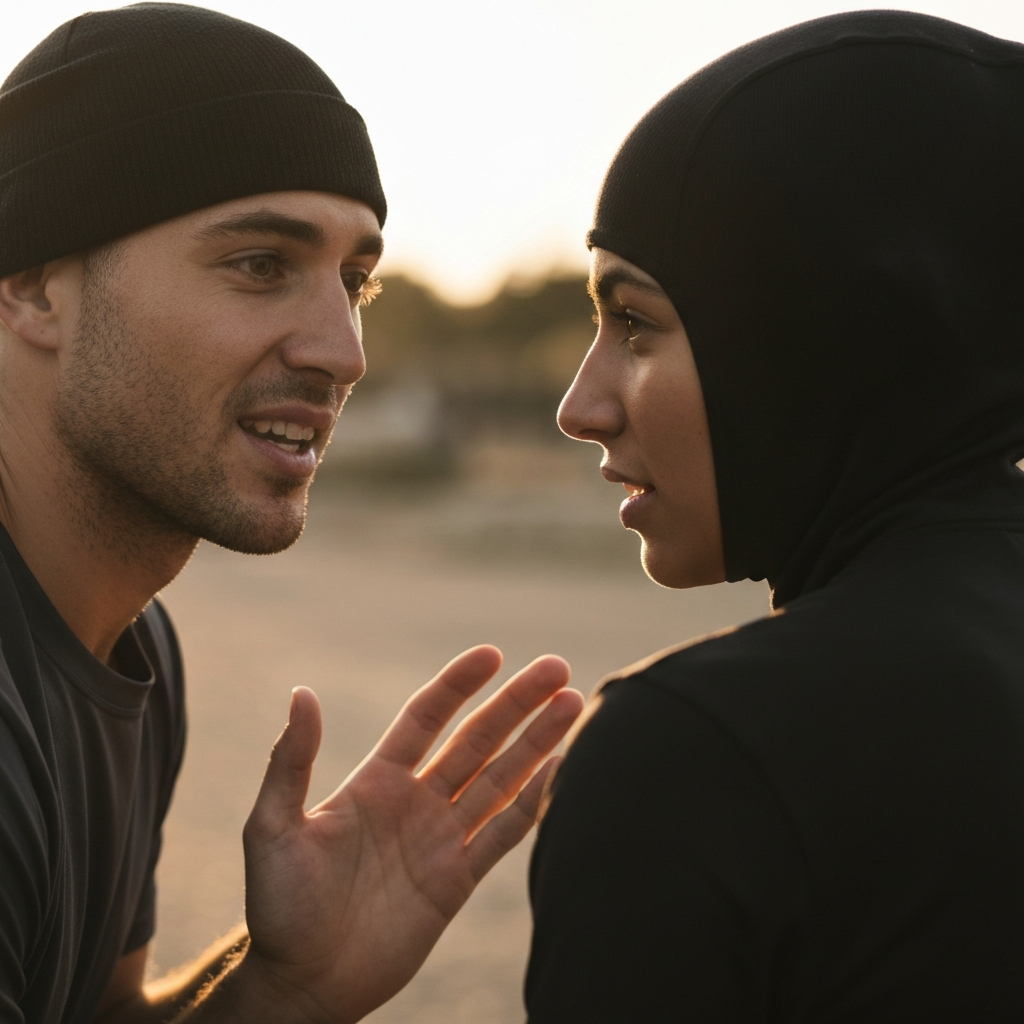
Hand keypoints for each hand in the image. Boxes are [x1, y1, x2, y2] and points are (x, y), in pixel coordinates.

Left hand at [239, 646, 581, 1022]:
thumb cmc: (277, 906)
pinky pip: (503, 834)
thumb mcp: (272, 828)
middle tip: (557, 669)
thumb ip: (291, 763)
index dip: (459, 685)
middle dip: (517, 704)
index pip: (427, 717)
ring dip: (537, 743)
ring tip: (572, 705)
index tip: (491, 655)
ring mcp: (441, 839)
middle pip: (477, 740)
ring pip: (501, 778)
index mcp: (376, 781)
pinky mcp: (458, 881)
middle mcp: (415, 801)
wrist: (303, 984)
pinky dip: (533, 803)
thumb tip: (302, 693)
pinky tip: (558, 770)